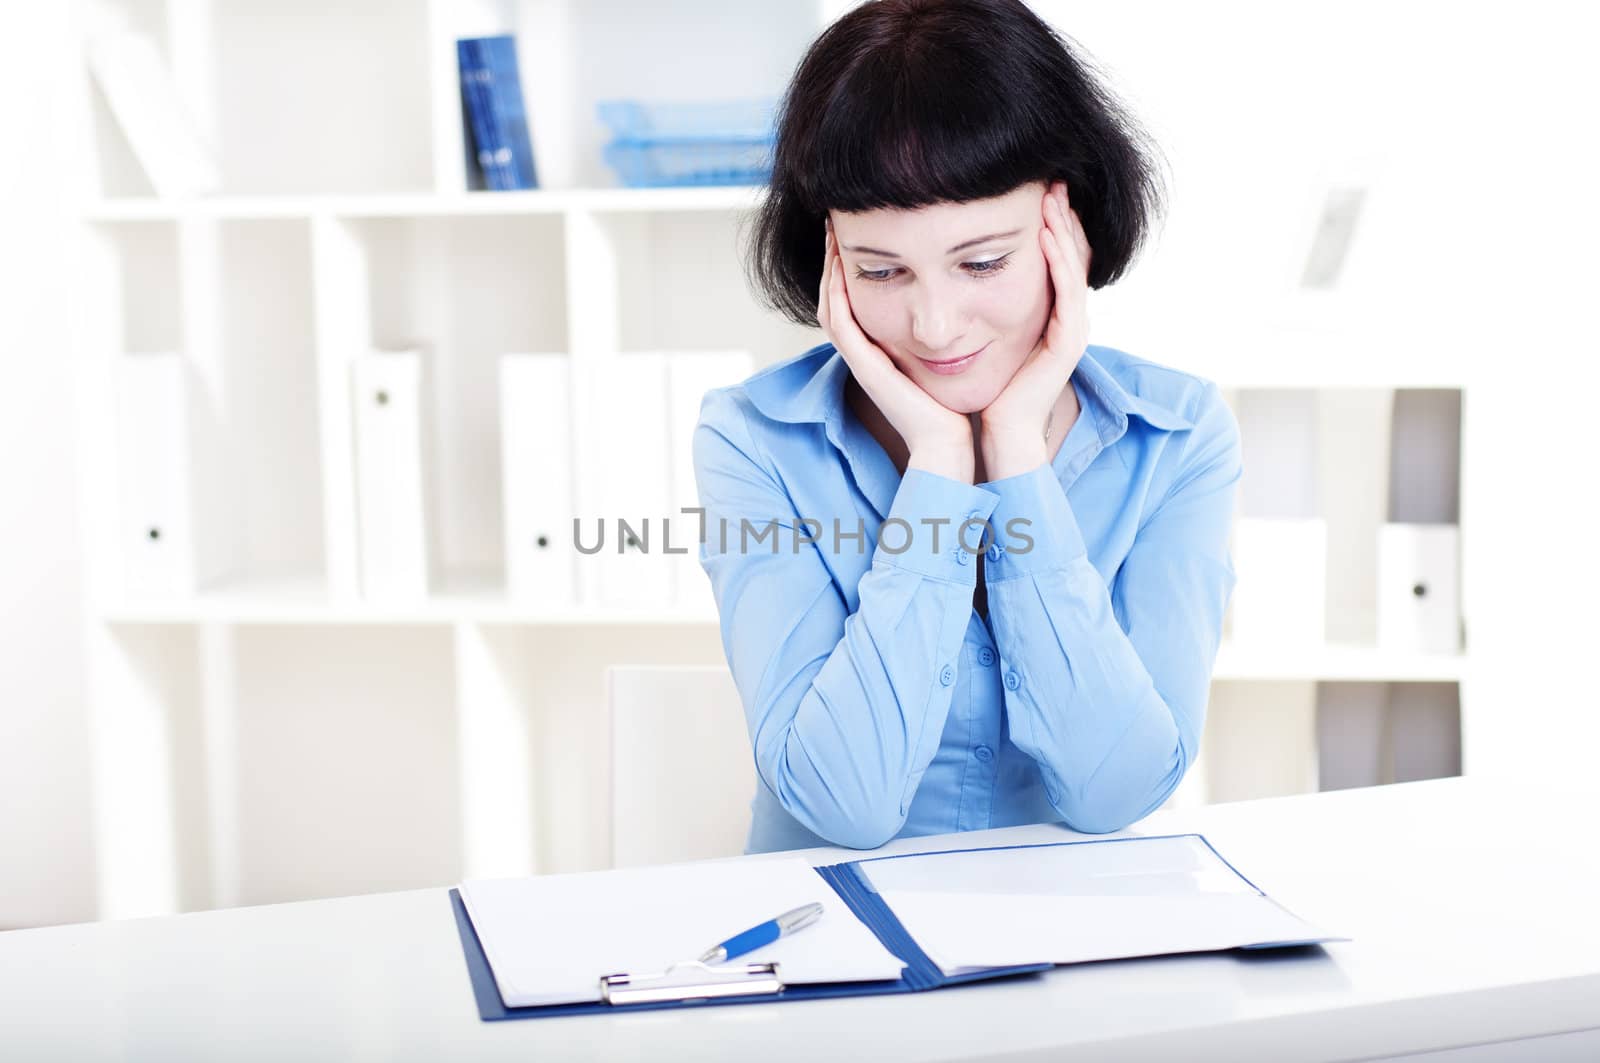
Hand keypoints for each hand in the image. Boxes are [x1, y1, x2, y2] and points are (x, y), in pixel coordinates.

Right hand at [818, 221, 973, 479]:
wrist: (949, 441)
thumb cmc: (956, 402)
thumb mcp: (947, 355)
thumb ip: (946, 327)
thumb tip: (964, 289)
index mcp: (879, 348)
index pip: (854, 298)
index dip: (851, 263)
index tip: (857, 229)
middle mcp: (865, 352)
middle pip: (834, 296)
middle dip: (833, 257)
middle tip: (835, 221)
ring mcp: (860, 360)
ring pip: (830, 305)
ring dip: (829, 267)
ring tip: (833, 232)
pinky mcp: (864, 367)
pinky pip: (839, 323)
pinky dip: (837, 293)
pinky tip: (842, 264)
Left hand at [978, 180, 1091, 479]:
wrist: (986, 435)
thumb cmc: (972, 389)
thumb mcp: (965, 331)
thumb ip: (961, 299)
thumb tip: (932, 263)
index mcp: (1040, 314)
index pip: (1049, 257)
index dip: (1044, 222)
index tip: (1027, 188)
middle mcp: (1060, 318)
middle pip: (1067, 254)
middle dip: (1058, 215)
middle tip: (1050, 178)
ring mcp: (1069, 329)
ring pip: (1073, 266)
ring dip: (1063, 227)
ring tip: (1053, 194)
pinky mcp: (1068, 342)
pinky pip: (1068, 291)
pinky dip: (1060, 260)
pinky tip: (1048, 233)